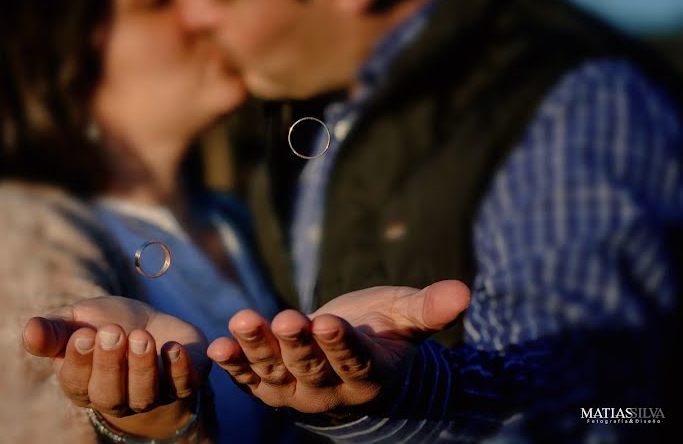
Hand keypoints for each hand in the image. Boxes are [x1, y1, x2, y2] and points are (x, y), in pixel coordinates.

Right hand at [23, 296, 208, 436]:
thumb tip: (29, 330)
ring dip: (142, 366)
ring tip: (141, 337)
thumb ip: (54, 331)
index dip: (79, 361)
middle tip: (112, 332)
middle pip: (109, 394)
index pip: (77, 382)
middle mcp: (116, 397)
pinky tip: (173, 347)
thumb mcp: (77, 322)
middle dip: (110, 364)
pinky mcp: (182, 384)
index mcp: (84, 384)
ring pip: (144, 394)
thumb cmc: (106, 324)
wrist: (151, 325)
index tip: (83, 334)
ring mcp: (151, 395)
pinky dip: (179, 369)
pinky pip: (182, 385)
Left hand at [207, 280, 469, 413]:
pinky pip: (248, 378)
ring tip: (242, 320)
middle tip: (287, 320)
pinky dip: (234, 364)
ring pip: (275, 371)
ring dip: (257, 347)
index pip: (354, 361)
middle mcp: (330, 390)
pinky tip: (218, 346)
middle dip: (297, 345)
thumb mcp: (407, 317)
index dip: (341, 344)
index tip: (330, 322)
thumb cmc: (384, 330)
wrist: (351, 352)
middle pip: (311, 367)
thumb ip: (429, 308)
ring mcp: (295, 392)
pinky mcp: (268, 386)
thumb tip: (465, 291)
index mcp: (368, 375)